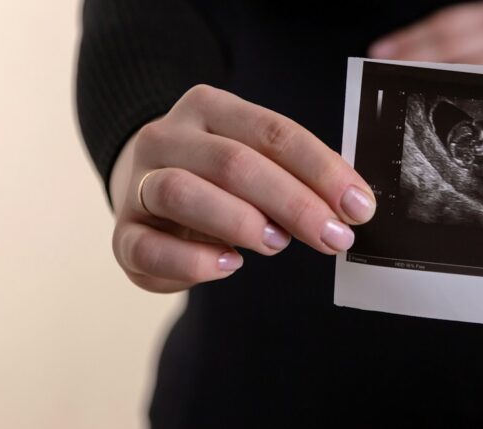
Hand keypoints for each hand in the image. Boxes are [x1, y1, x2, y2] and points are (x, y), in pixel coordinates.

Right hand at [108, 85, 375, 292]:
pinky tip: (229, 265)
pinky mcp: (123, 233)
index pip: (273, 132)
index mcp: (210, 108)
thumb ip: (297, 175)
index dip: (322, 170)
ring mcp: (139, 183)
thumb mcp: (259, 161)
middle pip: (233, 162)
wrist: (147, 188)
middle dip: (293, 203)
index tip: (359, 206)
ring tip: (277, 244)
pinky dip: (191, 261)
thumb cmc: (220, 178)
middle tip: (334, 237)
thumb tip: (352, 206)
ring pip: (181, 192)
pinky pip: (147, 247)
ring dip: (239, 221)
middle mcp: (168, 137)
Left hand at [369, 0, 482, 98]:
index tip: (383, 51)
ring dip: (442, 87)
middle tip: (385, 80)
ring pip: (480, 73)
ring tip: (413, 102)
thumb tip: (461, 34)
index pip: (454, 22)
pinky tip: (465, 117)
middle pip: (457, 47)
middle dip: (416, 63)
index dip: (415, 38)